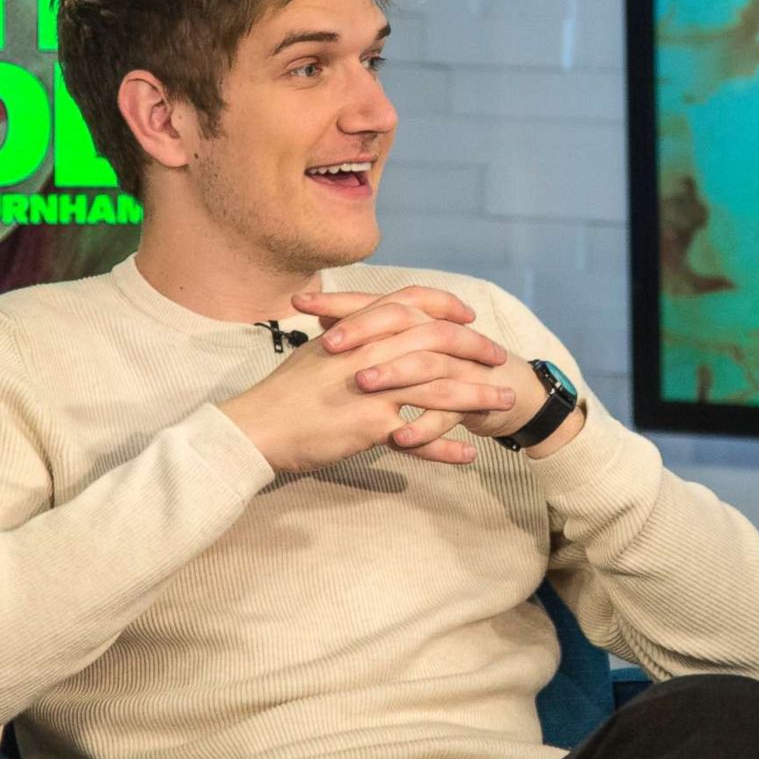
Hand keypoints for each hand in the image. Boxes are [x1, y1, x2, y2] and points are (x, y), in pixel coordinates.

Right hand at [217, 287, 515, 473]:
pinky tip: (469, 454)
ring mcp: (373, 388)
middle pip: (437, 341)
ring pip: (440, 388)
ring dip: (477, 396)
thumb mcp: (315, 352)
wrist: (256, 427)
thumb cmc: (282, 393)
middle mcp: (370, 352)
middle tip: (498, 360)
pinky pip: (420, 437)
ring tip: (503, 405)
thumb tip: (356, 325)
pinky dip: (447, 447)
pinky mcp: (370, 424)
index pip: (412, 304)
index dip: (446, 308)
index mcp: (358, 330)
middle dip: (474, 350)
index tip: (469, 318)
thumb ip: (344, 336)